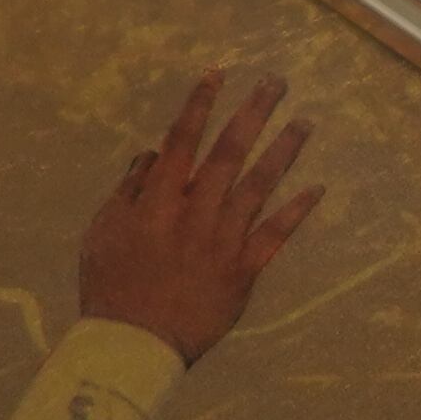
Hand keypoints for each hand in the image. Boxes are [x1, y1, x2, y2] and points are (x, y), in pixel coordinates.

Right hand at [80, 75, 317, 363]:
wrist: (134, 346)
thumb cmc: (110, 287)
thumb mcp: (103, 232)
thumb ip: (128, 190)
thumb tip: (151, 155)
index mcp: (158, 201)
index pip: (183, 140)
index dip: (200, 104)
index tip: (218, 73)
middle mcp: (196, 213)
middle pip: (229, 153)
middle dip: (253, 113)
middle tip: (276, 82)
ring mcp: (223, 241)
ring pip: (259, 186)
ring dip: (283, 151)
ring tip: (305, 121)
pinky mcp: (243, 271)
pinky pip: (274, 236)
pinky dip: (296, 212)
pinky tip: (317, 188)